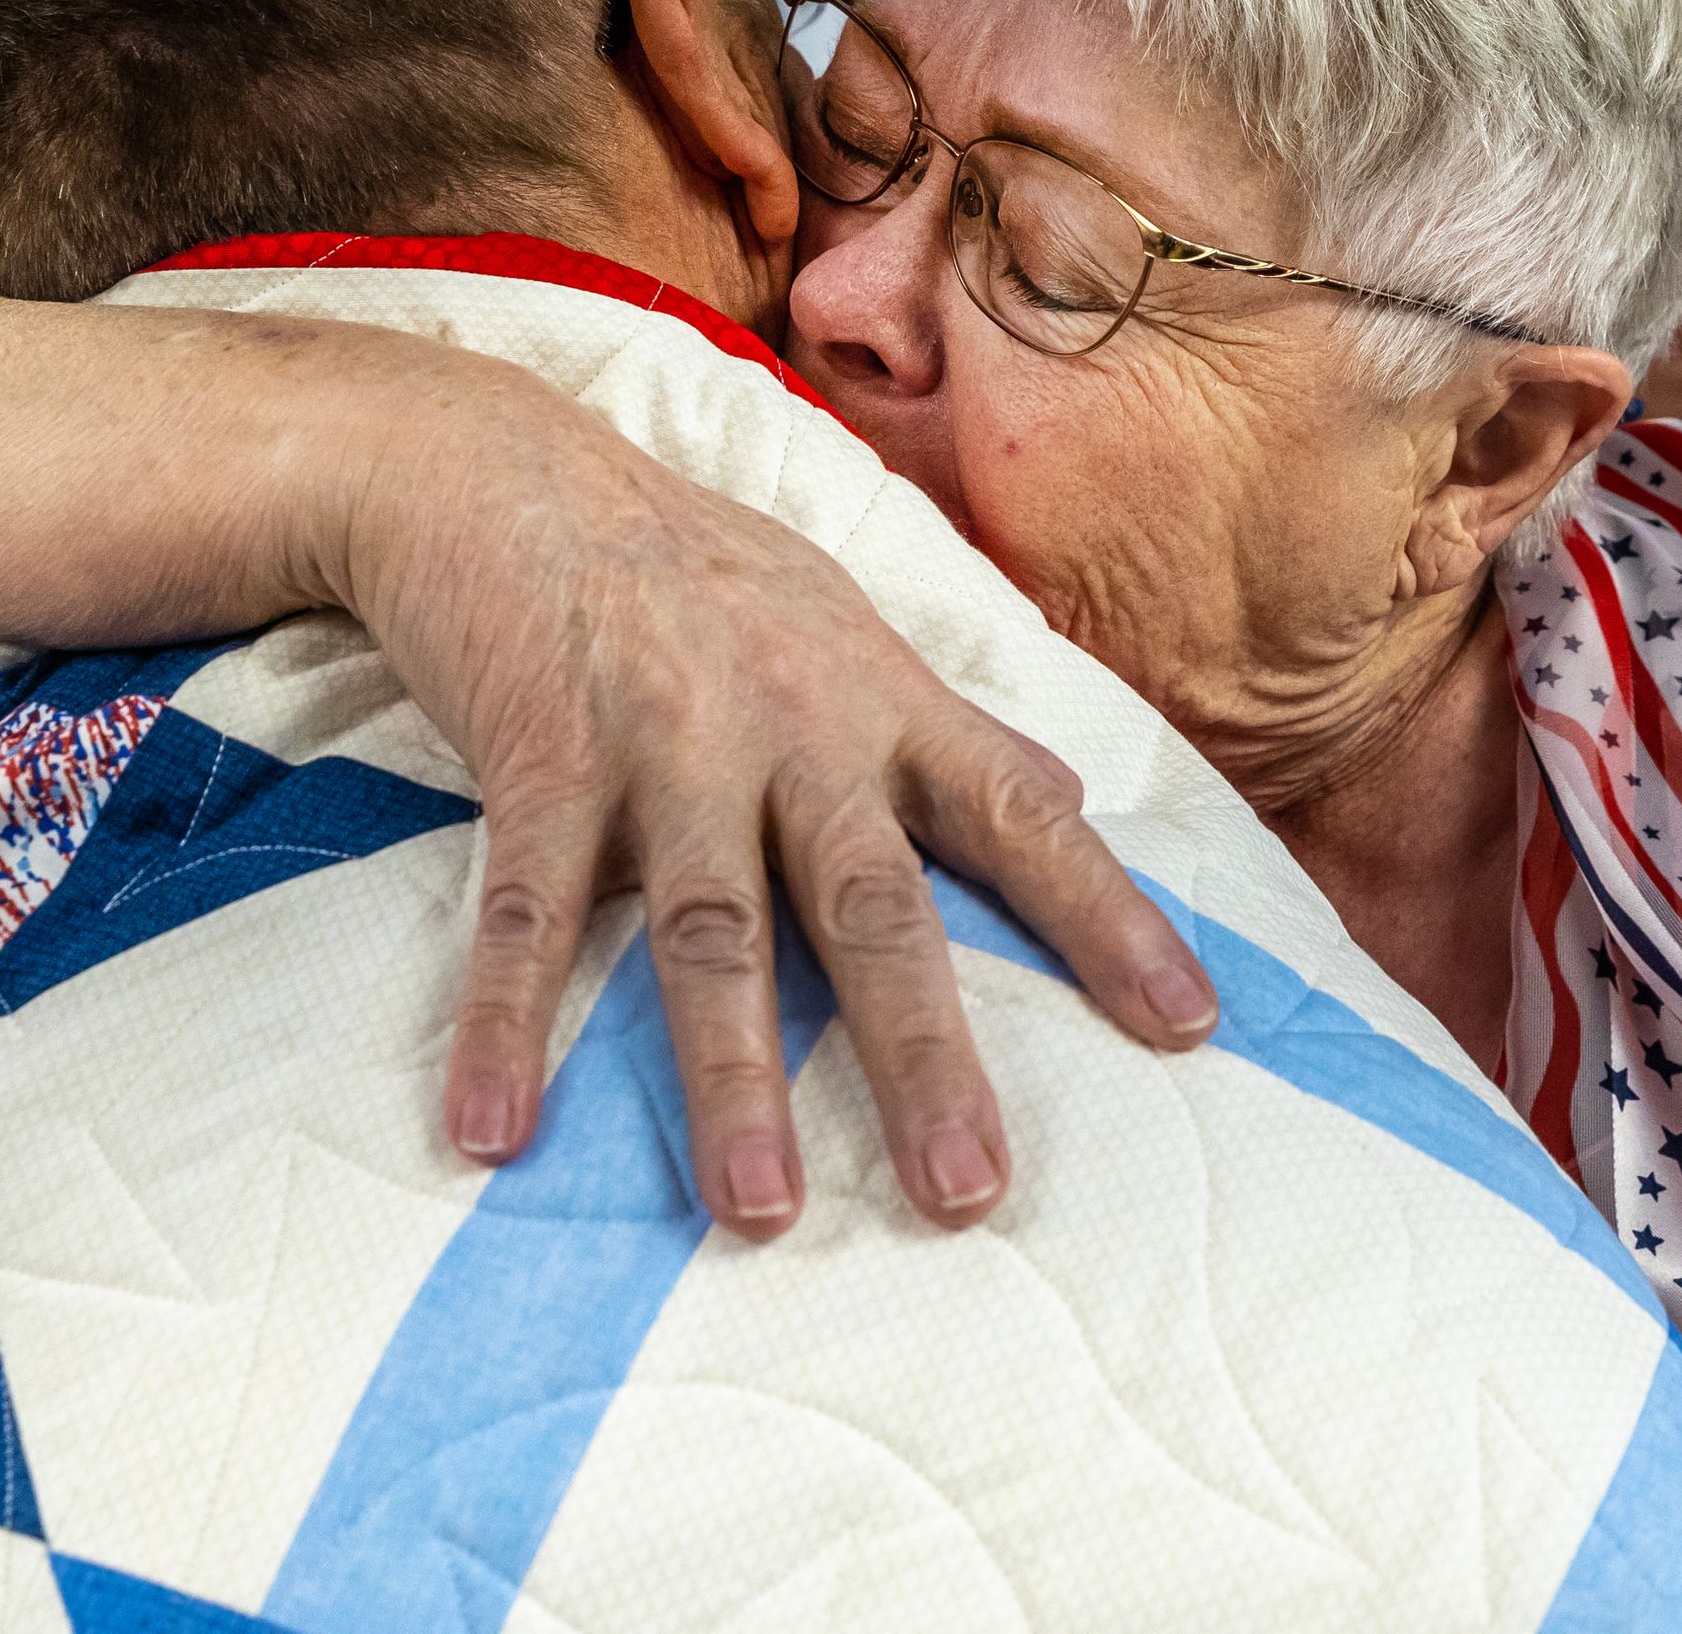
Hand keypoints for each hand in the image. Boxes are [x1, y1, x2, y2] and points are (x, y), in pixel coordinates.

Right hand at [345, 371, 1217, 1238]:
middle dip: (923, 1052)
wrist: (506, 471)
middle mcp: (791, 727)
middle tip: (968, 1191)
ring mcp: (664, 746)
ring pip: (711, 930)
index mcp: (881, 703)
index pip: (1019, 817)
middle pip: (871, 906)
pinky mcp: (542, 759)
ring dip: (732, 1075)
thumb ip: (953, 728)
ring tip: (760, 1210)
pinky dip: (506, 1023)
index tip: (1189, 1027)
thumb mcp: (846, 628)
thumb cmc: (696, 569)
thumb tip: (1074, 801)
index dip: (1108, 918)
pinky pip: (525, 913)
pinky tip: (492, 1130)